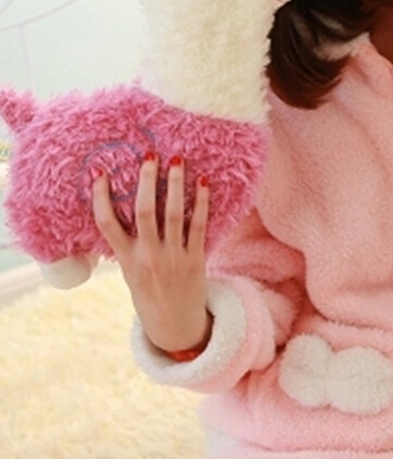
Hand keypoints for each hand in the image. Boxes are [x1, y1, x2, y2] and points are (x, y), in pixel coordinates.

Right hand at [92, 154, 211, 352]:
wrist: (175, 326)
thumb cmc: (150, 294)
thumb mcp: (130, 272)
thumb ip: (127, 245)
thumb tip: (121, 211)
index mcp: (126, 260)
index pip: (107, 224)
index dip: (100, 198)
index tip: (99, 173)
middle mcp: (148, 257)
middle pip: (143, 212)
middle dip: (146, 181)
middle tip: (149, 155)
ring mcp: (172, 257)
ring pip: (173, 214)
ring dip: (175, 184)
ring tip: (177, 160)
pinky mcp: (195, 259)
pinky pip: (199, 225)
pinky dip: (201, 202)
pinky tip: (203, 182)